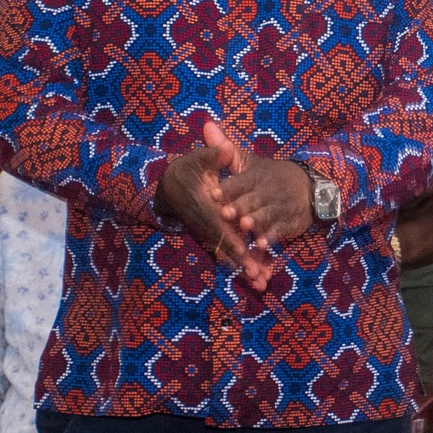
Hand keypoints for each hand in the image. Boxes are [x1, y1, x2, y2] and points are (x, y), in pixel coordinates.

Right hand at [153, 120, 262, 278]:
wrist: (170, 186)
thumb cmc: (188, 169)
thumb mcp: (198, 158)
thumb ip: (212, 154)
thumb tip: (225, 149)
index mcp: (203, 205)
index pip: (217, 224)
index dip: (230, 237)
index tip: (244, 249)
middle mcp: (205, 223)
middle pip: (225, 245)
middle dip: (241, 261)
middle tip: (258, 276)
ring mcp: (209, 233)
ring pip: (228, 254)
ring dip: (244, 268)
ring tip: (261, 283)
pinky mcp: (214, 237)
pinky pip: (229, 254)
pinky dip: (243, 266)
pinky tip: (259, 280)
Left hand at [216, 158, 316, 288]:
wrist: (309, 187)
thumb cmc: (270, 177)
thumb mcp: (250, 162)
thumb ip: (227, 149)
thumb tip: (207, 126)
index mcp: (256, 176)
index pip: (240, 182)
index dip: (228, 188)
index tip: (214, 193)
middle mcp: (268, 192)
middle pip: (252, 200)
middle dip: (240, 207)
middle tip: (225, 213)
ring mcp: (280, 207)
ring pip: (266, 215)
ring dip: (256, 221)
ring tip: (245, 225)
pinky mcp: (288, 222)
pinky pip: (279, 230)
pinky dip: (271, 237)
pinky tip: (261, 244)